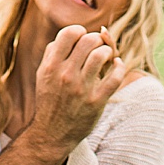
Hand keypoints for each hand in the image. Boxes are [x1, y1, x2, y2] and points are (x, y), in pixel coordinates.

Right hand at [30, 24, 127, 155]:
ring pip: (101, 55)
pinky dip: (120, 66)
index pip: (69, 33)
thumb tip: (74, 33)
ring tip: (106, 56)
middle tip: (98, 46)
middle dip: (97, 40)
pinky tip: (118, 64)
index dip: (79, 31)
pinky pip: (115, 77)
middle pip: (88, 41)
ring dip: (107, 51)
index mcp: (51, 66)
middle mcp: (65, 75)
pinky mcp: (96, 101)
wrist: (51, 133)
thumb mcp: (43, 74)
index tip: (82, 38)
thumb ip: (53, 52)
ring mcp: (82, 89)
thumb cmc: (50, 99)